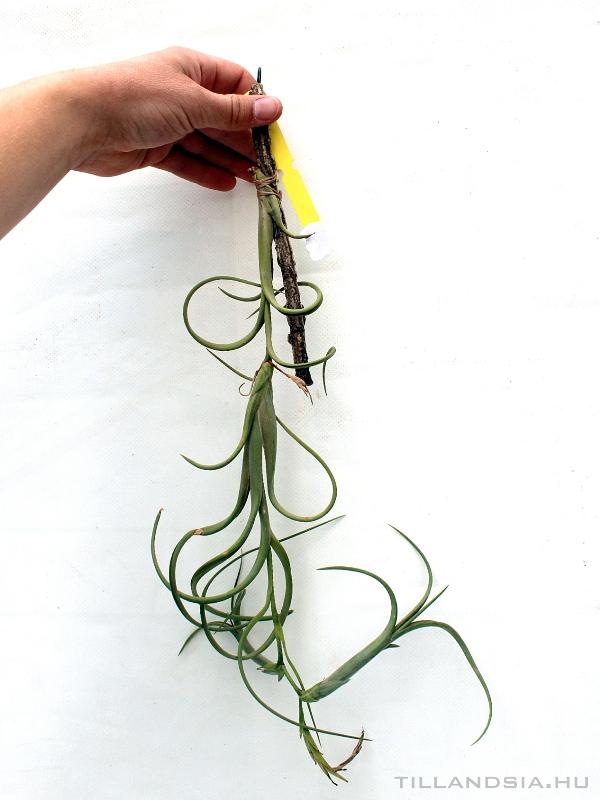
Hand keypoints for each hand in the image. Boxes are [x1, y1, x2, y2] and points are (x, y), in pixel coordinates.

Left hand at [71, 47, 282, 190]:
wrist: (85, 121)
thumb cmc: (136, 97)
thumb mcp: (194, 101)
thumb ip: (234, 111)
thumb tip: (273, 108)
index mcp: (192, 69)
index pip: (235, 84)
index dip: (255, 106)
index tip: (272, 130)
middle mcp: (181, 93)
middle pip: (223, 118)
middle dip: (246, 140)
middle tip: (268, 162)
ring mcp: (168, 122)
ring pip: (207, 142)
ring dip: (231, 160)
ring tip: (254, 179)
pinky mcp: (155, 147)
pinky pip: (188, 161)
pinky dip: (206, 171)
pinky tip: (227, 182)